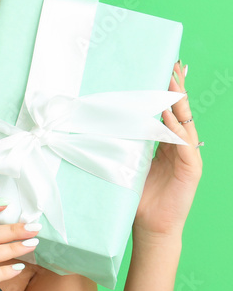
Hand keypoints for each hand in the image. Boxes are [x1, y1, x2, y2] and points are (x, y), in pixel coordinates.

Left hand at [134, 60, 202, 238]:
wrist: (149, 227)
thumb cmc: (136, 198)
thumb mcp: (127, 164)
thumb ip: (122, 144)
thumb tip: (99, 125)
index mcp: (165, 143)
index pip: (168, 111)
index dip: (166, 91)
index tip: (164, 68)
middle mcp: (179, 146)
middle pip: (180, 111)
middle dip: (176, 88)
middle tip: (173, 64)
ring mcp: (188, 157)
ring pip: (185, 123)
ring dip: (179, 102)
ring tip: (172, 81)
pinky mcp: (191, 169)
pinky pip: (184, 145)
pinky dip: (176, 130)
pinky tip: (171, 116)